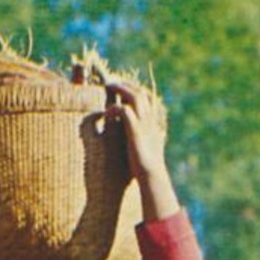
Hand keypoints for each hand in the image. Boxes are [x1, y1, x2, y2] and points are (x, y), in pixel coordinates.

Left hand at [105, 81, 178, 220]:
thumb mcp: (147, 147)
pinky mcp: (135, 131)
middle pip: (140, 91)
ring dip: (120, 89)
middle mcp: (150, 119)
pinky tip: (107, 112)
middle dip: (126, 84)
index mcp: (153, 121)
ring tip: (108, 86)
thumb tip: (139, 135)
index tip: (123, 86)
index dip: (134, 88)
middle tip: (111, 82)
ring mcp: (144, 124)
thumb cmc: (146, 166)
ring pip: (134, 96)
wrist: (151, 176)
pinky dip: (115, 108)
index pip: (147, 96)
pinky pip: (124, 111)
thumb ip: (143, 136)